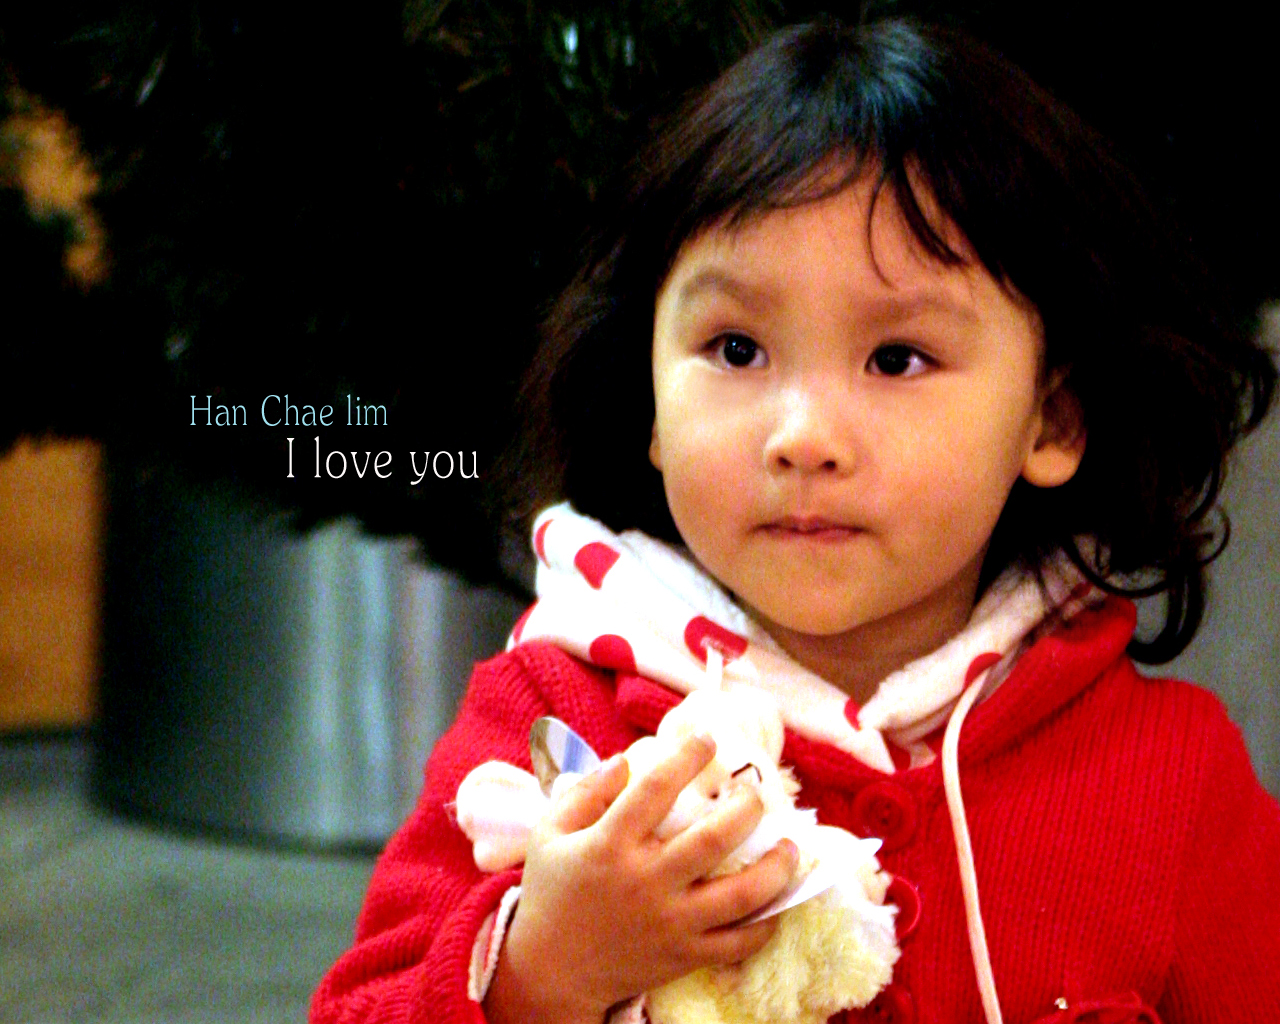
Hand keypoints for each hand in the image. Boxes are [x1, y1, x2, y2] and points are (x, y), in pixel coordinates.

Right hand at [484, 735, 799, 1023]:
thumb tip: (627, 759)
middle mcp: (646, 881)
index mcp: (610, 844)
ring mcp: (670, 922)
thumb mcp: (550, 832)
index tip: (709, 736)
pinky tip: (777, 899)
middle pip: (713, 839)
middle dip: (747, 807)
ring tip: (790, 845)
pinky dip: (766, 922)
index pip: (656, 788)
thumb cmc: (552, 892)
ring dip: (776, 867)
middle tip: (756, 791)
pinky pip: (739, 942)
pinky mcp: (684, 956)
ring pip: (741, 895)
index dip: (688, 755)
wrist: (549, 972)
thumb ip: (585, 791)